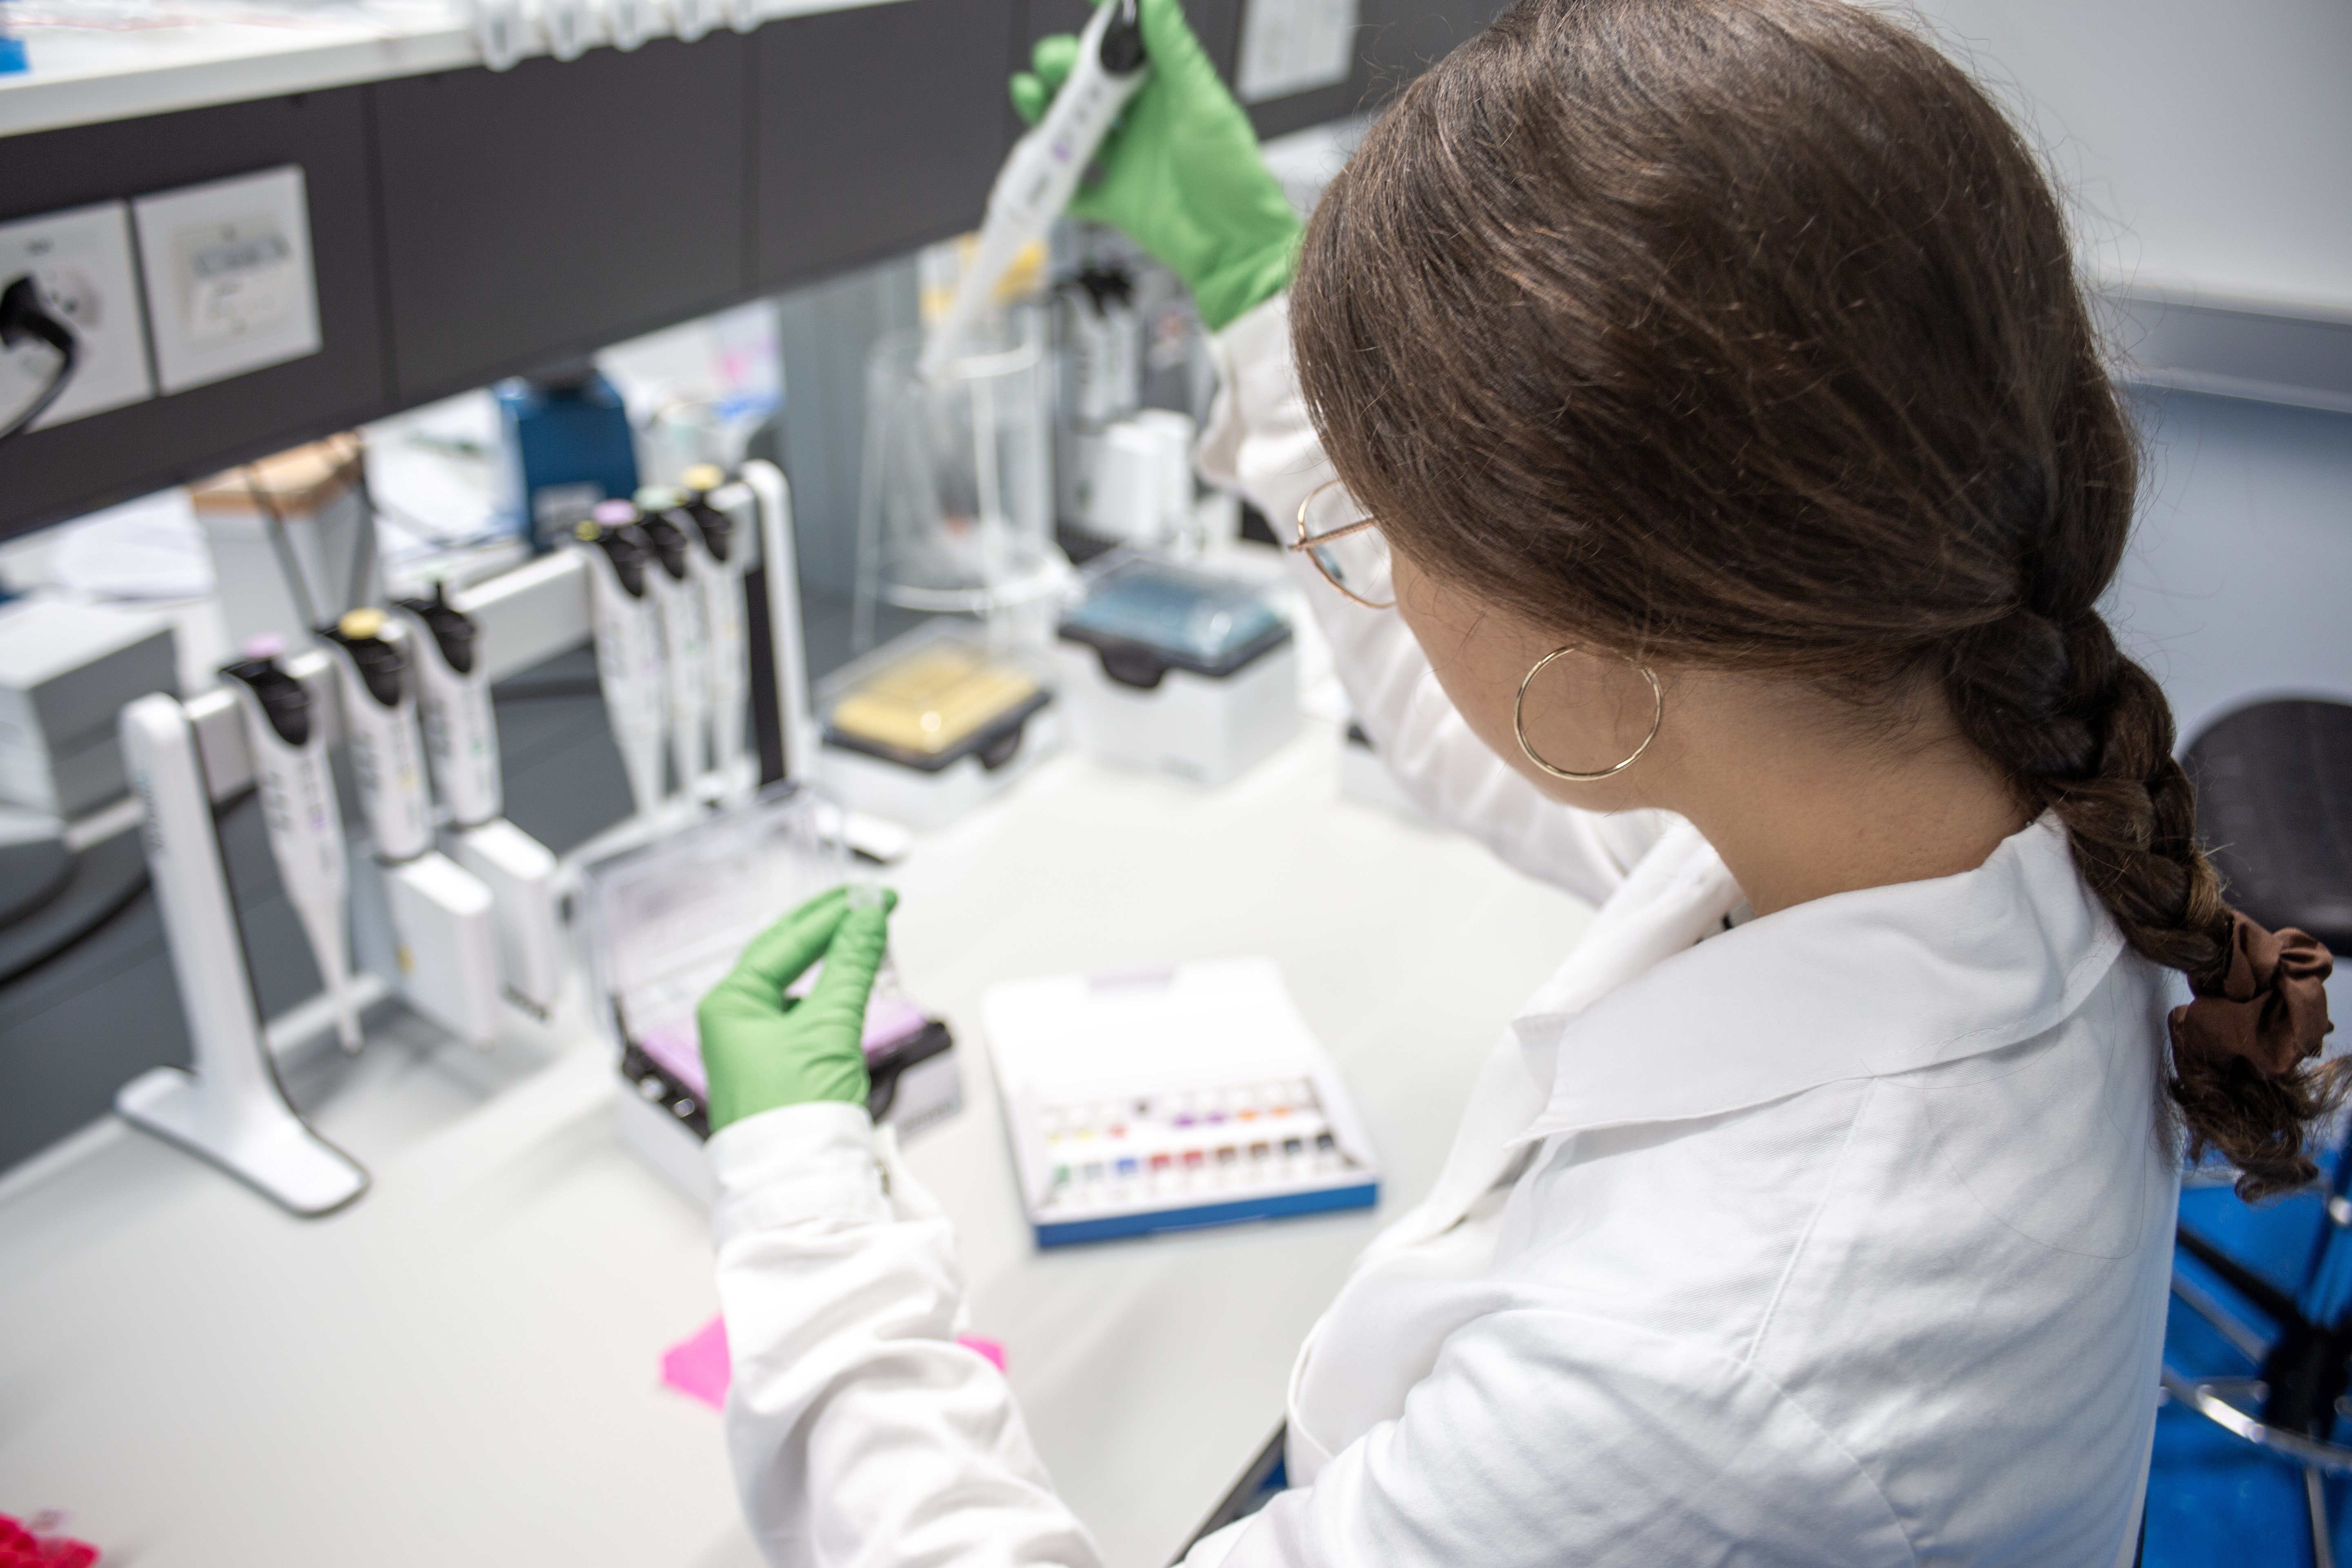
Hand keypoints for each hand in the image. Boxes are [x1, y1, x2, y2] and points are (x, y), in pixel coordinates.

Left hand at [696, 885, 896, 1131]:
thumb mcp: (828, 1027)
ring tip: (865, 936)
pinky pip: (807, 1013)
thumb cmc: (791, 1118)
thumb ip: (851, 966)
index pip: (786, 940)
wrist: (799, 1184)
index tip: (873, 898)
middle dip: (830, 928)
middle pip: (785, 955)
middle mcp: (736, 1021)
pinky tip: (852, 983)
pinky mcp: (782, 1065)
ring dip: (832, 959)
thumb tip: (867, 919)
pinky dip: (833, 992)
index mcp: (729, 1005)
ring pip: (797, 984)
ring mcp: (758, 1044)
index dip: (835, 913)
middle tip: (869, 905)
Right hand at [1011, 0, 1302, 330]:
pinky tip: (1041, 169)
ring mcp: (1127, 158)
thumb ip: (1175, 51)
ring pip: (1074, 128)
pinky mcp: (1116, 198)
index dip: (1104, 25)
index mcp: (1167, 90)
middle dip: (1064, 68)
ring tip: (1031, 96)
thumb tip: (1155, 0)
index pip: (1128, 46)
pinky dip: (1054, 182)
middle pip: (1090, 84)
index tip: (1086, 6)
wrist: (1234, 249)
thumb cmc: (1234, 178)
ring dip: (1047, 111)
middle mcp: (1143, 120)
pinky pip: (1075, 188)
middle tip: (1055, 65)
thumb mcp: (1203, 105)